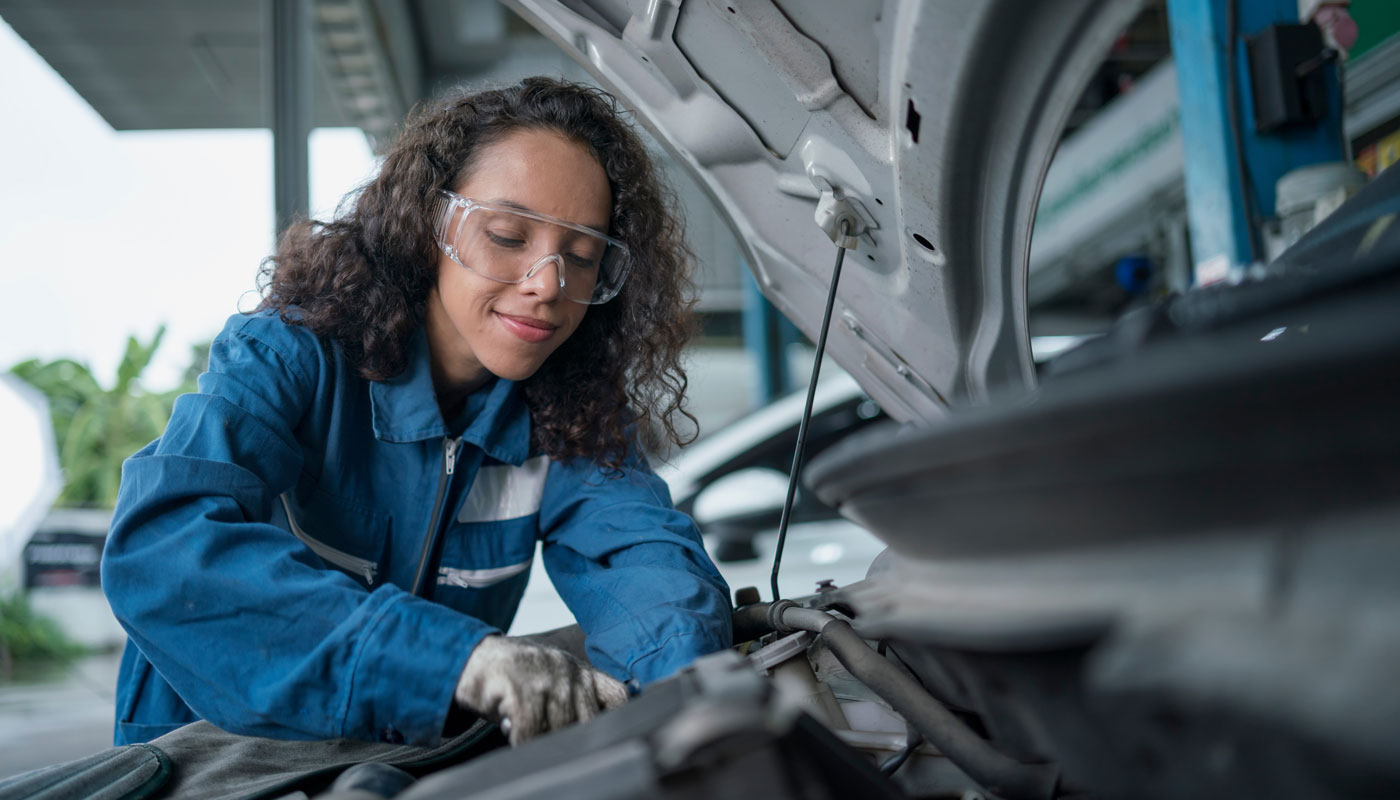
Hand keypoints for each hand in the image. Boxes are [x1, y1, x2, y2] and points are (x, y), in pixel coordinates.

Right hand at [454, 635, 628, 744]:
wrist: (475, 658)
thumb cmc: (516, 676)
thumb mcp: (555, 679)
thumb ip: (576, 700)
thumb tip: (595, 734)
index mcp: (581, 671)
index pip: (617, 695)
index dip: (618, 718)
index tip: (608, 734)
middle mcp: (569, 673)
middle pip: (587, 721)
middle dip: (570, 735)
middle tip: (548, 735)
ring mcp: (546, 679)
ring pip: (559, 728)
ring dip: (541, 737)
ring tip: (524, 727)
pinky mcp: (521, 689)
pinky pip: (531, 730)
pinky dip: (522, 739)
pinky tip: (513, 733)